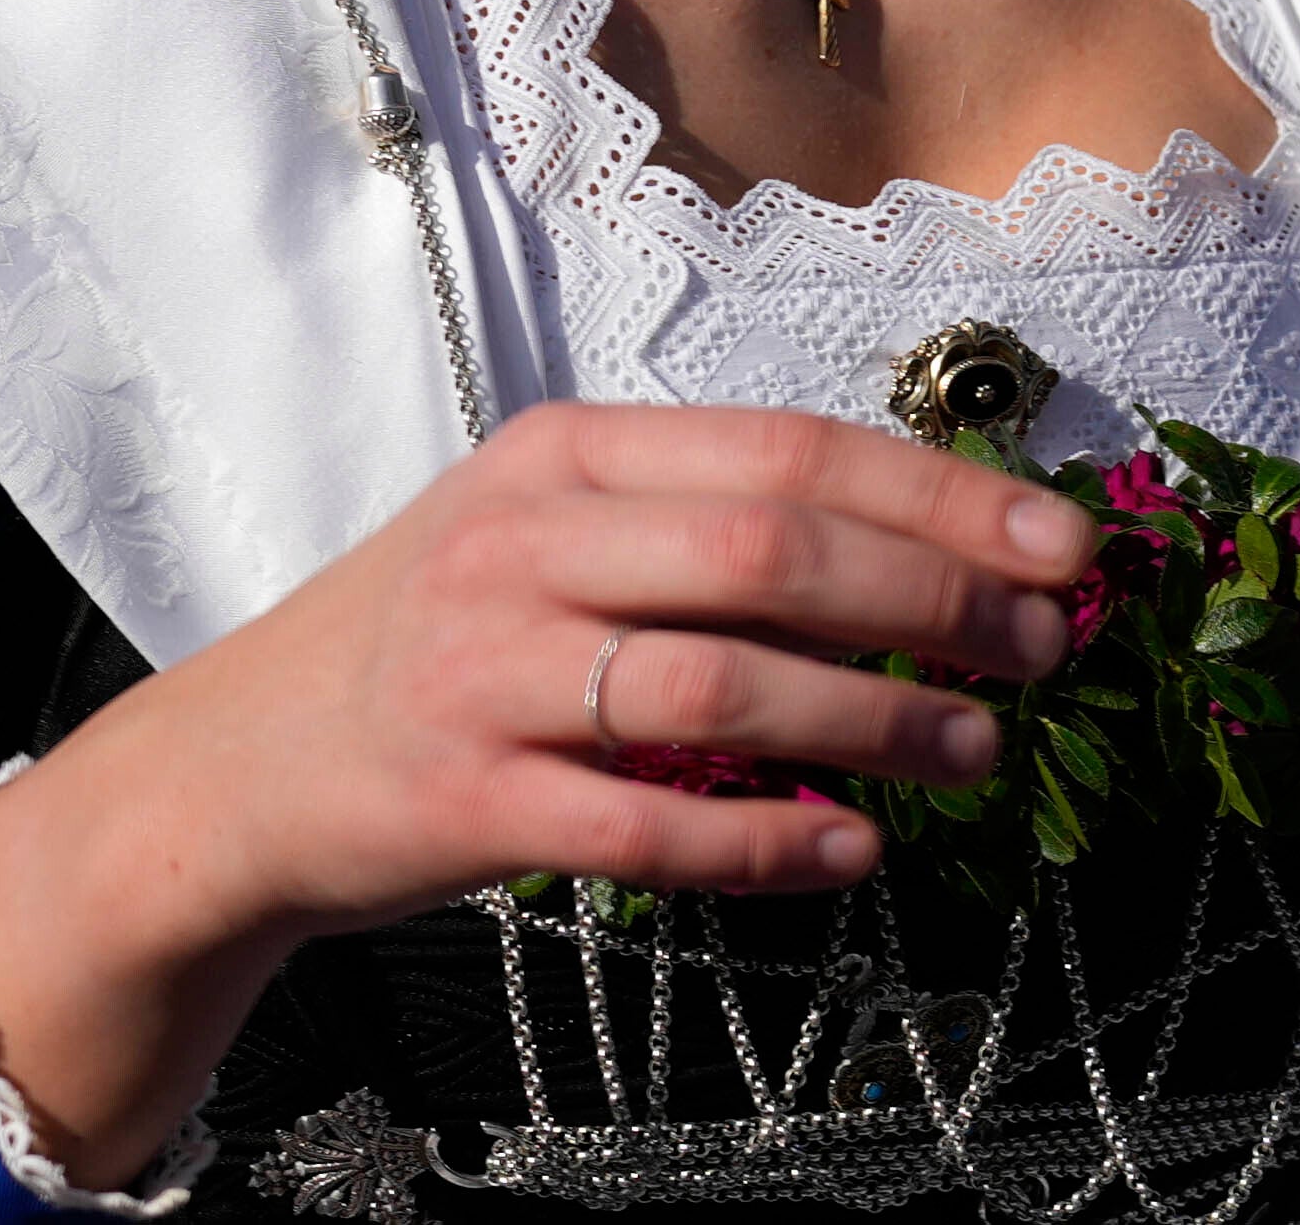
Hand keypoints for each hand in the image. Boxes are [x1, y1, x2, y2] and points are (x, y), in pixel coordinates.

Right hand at [0, 405, 1093, 1187]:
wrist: (241, 767)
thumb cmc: (436, 643)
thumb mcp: (546, 535)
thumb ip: (698, 526)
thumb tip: (921, 551)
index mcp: (564, 455)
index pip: (787, 450)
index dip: (939, 498)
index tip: (1059, 547)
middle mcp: (525, 543)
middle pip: (771, 548)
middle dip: (935, 598)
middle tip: (1044, 649)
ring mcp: (489, 670)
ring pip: (723, 682)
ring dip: (877, 720)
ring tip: (979, 751)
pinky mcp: (468, 800)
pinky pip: (648, 825)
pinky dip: (767, 841)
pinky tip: (851, 850)